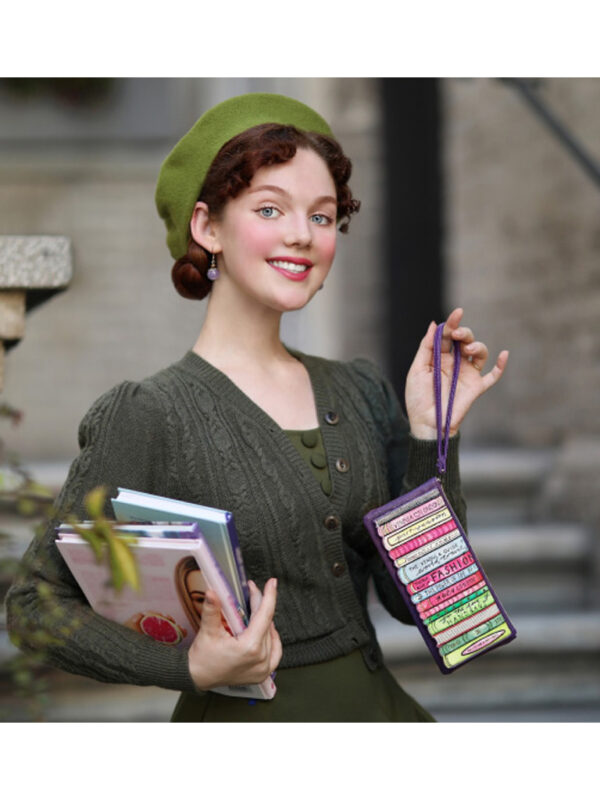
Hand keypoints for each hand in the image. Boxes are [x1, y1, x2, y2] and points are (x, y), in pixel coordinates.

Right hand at [187, 578, 281, 690]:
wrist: (198, 678)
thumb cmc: (203, 657)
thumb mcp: (208, 631)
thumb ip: (212, 610)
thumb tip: (212, 593)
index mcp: (249, 648)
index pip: (265, 616)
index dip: (269, 596)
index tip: (272, 583)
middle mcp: (260, 659)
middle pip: (267, 624)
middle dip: (260, 606)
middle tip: (252, 592)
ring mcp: (263, 669)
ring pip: (271, 636)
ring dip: (265, 622)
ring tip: (256, 610)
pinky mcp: (262, 674)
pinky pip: (275, 653)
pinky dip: (272, 640)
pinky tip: (267, 631)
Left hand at [405, 308, 508, 439]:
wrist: (426, 423)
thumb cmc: (418, 398)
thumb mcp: (417, 370)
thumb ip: (426, 347)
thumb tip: (434, 324)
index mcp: (440, 357)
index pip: (448, 336)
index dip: (452, 323)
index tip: (456, 314)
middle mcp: (455, 363)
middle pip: (465, 340)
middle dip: (464, 333)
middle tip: (456, 335)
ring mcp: (467, 374)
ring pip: (479, 353)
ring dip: (477, 346)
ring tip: (468, 349)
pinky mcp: (476, 387)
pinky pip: (493, 376)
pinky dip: (500, 365)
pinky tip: (504, 354)